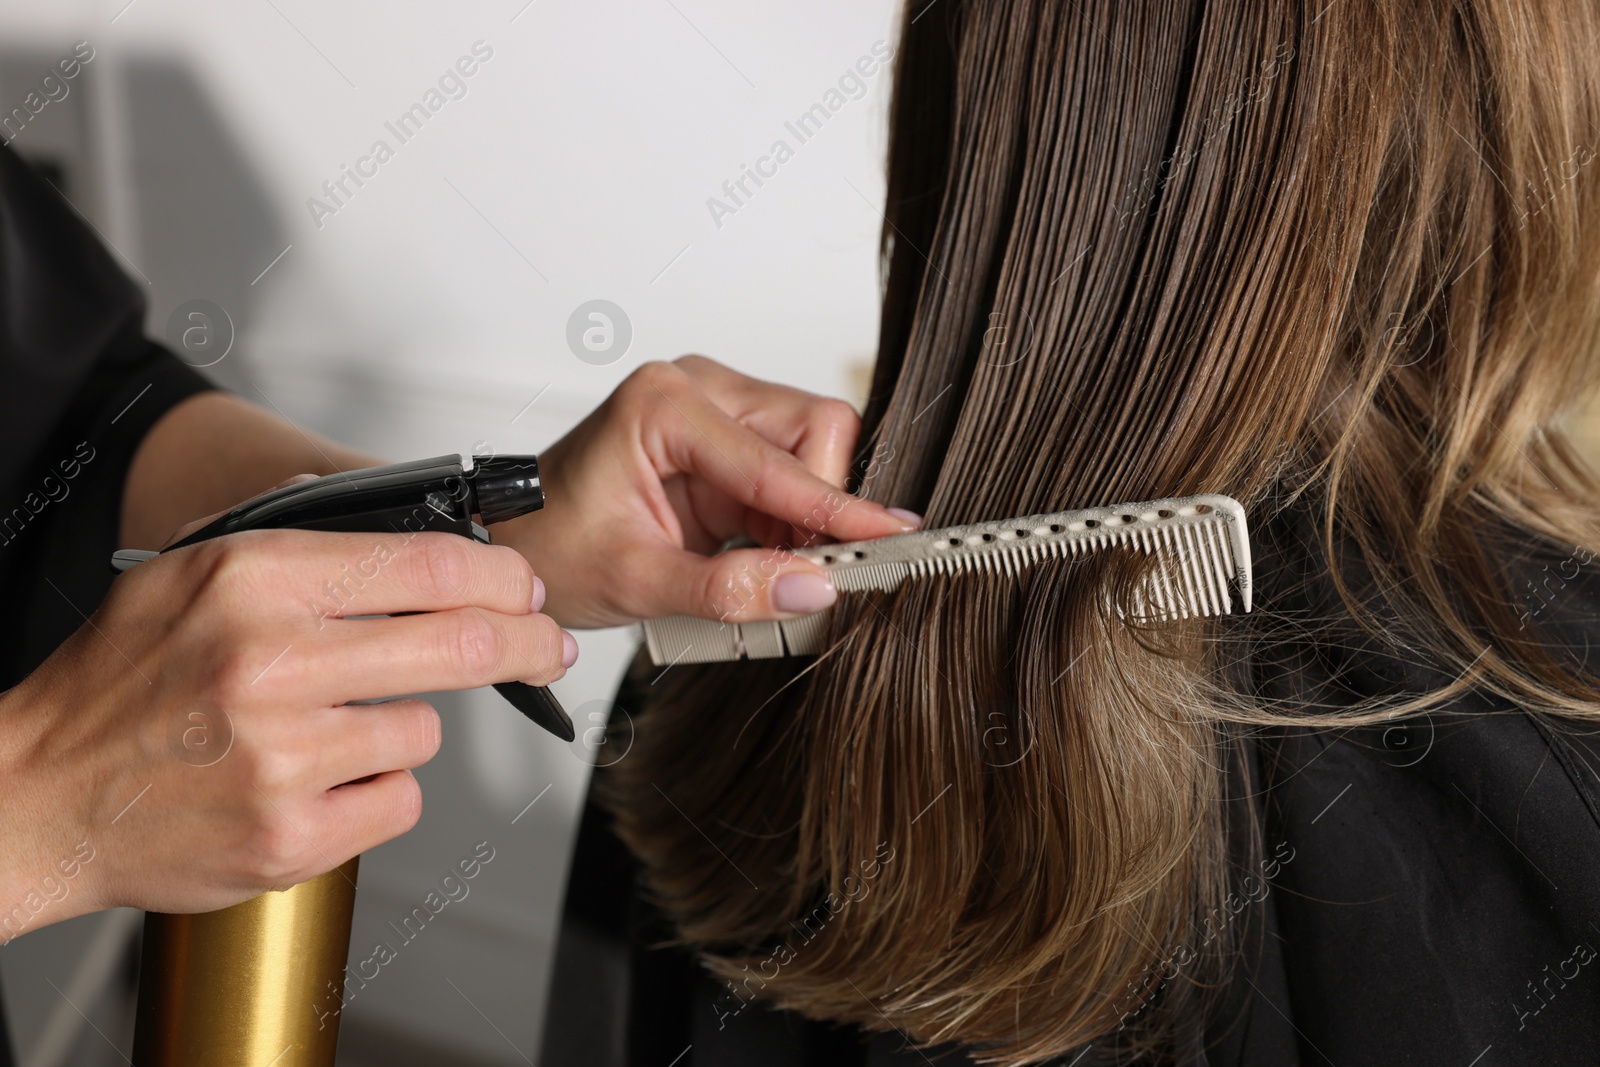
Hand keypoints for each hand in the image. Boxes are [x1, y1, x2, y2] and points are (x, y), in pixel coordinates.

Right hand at [0, 528, 567, 923]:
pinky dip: (374, 792)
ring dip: (401, 728)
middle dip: (526, 643)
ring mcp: (283, 756)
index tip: (525, 589)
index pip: (427, 562)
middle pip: (460, 642)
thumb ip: (291, 538)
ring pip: (424, 729)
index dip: (499, 576)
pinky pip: (398, 800)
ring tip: (326, 731)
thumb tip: (400, 523)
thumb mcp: (186, 573)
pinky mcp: (292, 836)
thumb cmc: (117, 685)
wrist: (39, 795)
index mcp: (251, 581)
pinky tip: (315, 781)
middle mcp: (270, 663)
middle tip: (548, 648)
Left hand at [496, 356, 919, 628]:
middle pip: (813, 433)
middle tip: (804, 576)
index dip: (836, 509)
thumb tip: (810, 590)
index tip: (887, 540)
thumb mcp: (635, 582)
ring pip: (812, 455)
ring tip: (768, 574)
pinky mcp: (725, 448)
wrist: (508, 548)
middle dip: (820, 508)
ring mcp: (715, 414)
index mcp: (665, 404)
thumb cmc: (546, 546)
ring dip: (805, 521)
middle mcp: (698, 391)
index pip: (779, 458)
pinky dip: (789, 527)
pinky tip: (761, 561)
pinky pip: (789, 479)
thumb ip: (727, 590)